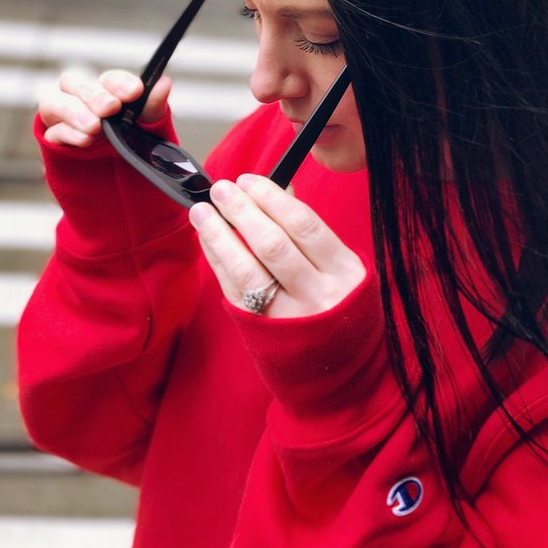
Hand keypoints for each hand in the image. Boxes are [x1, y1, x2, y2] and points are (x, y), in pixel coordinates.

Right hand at [37, 69, 171, 147]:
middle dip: (94, 96)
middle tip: (111, 107)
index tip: (135, 90)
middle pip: (75, 84)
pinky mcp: (55, 140)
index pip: (108, 79)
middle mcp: (80, 99)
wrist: (118, 175)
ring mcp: (64, 119)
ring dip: (75, 113)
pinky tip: (85, 139)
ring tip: (94, 126)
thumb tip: (164, 82)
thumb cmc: (131, 140)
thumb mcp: (148, 125)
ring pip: (54, 104)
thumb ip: (153, 105)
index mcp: (106, 91)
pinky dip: (69, 134)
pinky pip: (53, 132)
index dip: (119, 83)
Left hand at [189, 174, 365, 317]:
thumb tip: (280, 192)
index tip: (249, 181)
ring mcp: (290, 315)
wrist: (340, 366)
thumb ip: (313, 235)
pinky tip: (208, 240)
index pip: (304, 225)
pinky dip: (218, 260)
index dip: (271, 199)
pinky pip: (234, 290)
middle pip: (273, 244)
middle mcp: (319, 294)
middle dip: (242, 211)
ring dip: (220, 235)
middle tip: (222, 189)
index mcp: (345, 271)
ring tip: (202, 211)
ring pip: (248, 269)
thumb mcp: (342, 269)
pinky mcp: (263, 330)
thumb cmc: (342, 307)